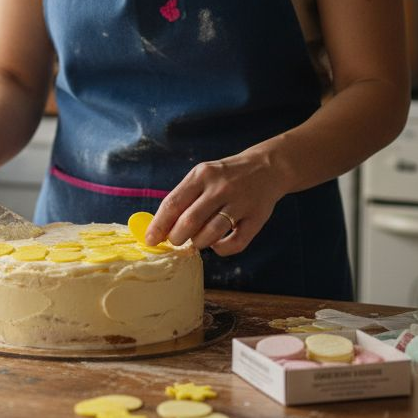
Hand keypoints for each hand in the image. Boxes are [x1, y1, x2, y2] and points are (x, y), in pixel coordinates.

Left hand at [145, 149, 284, 256]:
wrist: (267, 167)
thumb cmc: (226, 176)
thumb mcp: (203, 175)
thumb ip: (184, 197)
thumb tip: (159, 226)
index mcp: (202, 175)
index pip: (173, 203)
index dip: (158, 225)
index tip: (150, 240)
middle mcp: (220, 188)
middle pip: (189, 222)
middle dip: (176, 238)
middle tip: (176, 240)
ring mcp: (240, 203)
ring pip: (210, 234)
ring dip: (198, 243)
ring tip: (196, 241)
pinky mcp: (256, 218)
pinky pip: (235, 243)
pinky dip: (220, 250)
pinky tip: (216, 244)